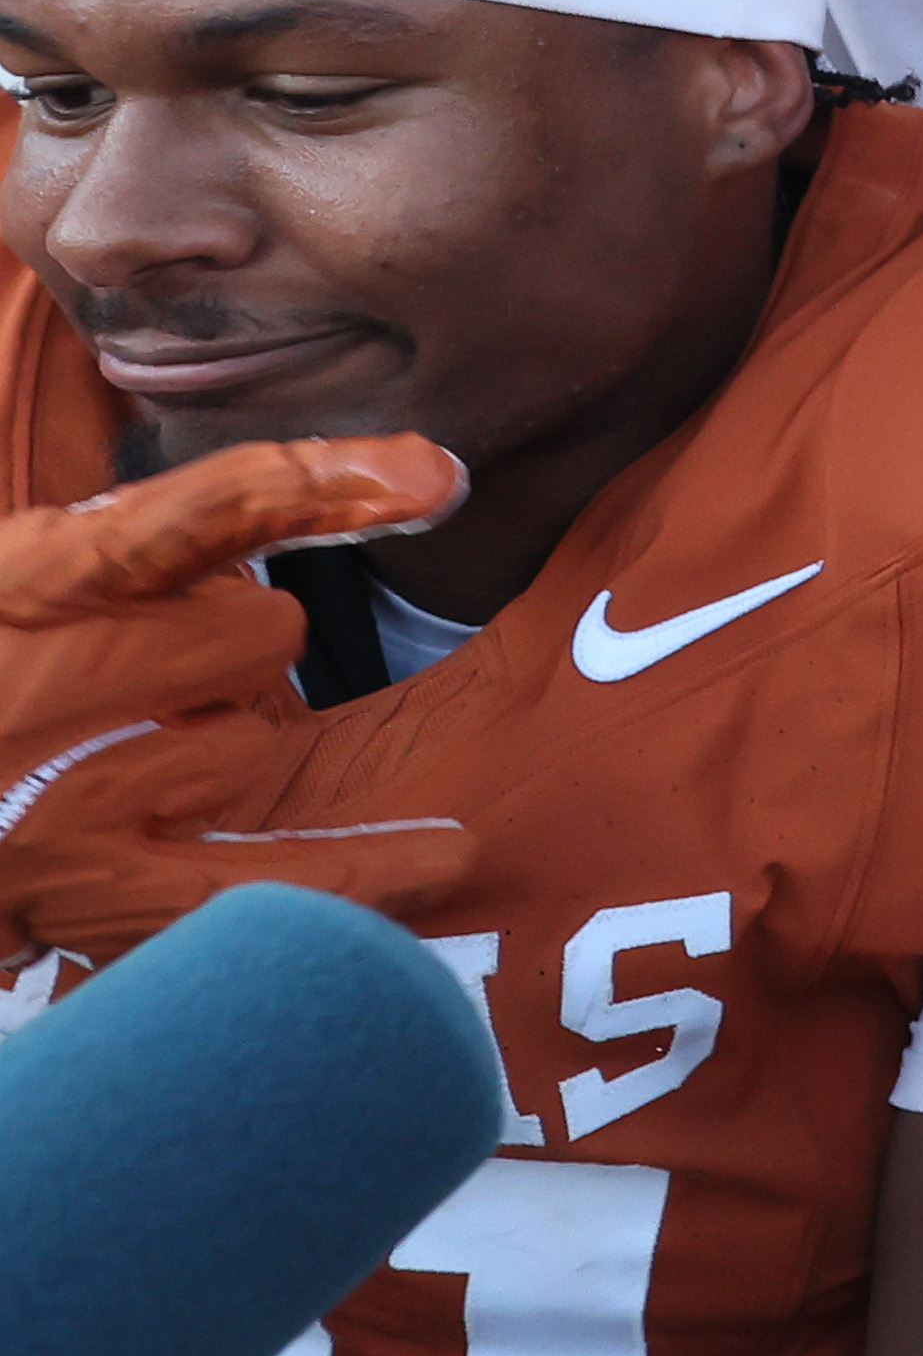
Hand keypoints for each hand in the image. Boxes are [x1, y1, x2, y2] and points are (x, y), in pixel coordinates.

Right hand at [0, 434, 469, 961]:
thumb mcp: (26, 569)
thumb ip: (147, 527)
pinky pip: (264, 872)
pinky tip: (447, 852)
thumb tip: (337, 478)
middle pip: (263, 631)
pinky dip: (362, 867)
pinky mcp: (96, 882)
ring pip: (252, 738)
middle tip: (148, 673)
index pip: (205, 510)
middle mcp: (68, 675)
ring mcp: (82, 787)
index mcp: (42, 578)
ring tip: (119, 753)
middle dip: (228, 644)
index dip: (319, 484)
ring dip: (216, 740)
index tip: (432, 473)